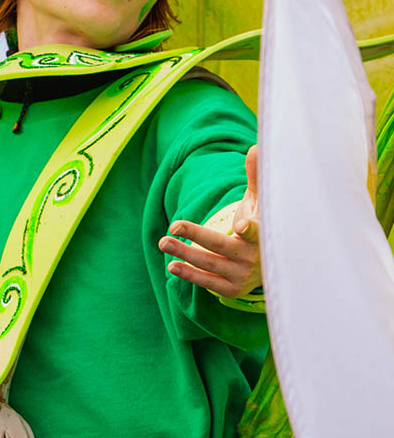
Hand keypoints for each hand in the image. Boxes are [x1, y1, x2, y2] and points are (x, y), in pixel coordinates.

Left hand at [158, 146, 260, 297]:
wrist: (273, 263)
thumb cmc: (263, 224)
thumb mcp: (261, 202)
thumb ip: (256, 177)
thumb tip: (255, 148)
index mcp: (262, 234)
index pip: (257, 232)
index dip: (250, 230)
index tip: (242, 225)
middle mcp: (252, 257)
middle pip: (221, 246)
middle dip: (196, 236)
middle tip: (173, 224)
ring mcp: (242, 276)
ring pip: (210, 264)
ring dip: (185, 254)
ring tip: (164, 243)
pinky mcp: (232, 289)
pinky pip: (208, 282)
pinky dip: (190, 275)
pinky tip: (173, 265)